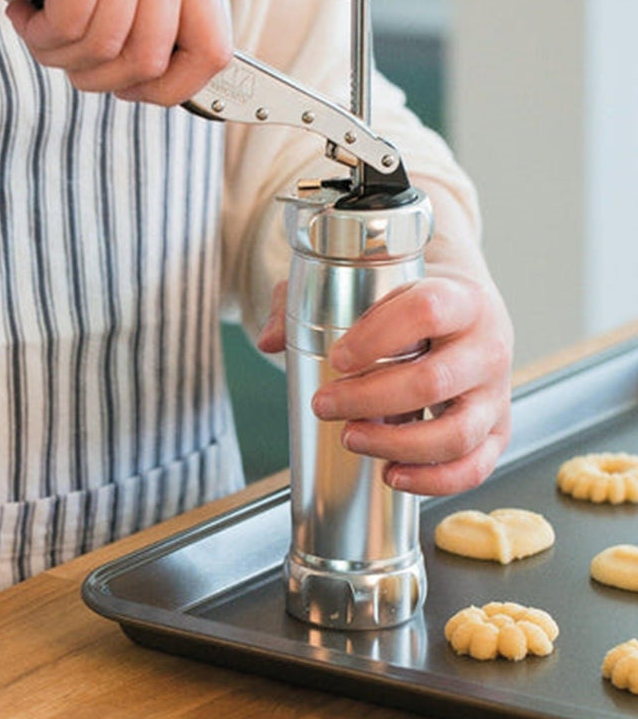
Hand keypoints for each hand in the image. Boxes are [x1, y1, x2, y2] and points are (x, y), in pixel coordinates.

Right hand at [0, 0, 231, 102]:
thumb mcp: (109, 3)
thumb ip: (144, 37)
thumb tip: (168, 91)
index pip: (213, 52)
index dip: (173, 89)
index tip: (132, 88)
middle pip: (151, 61)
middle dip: (101, 78)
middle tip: (67, 57)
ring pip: (107, 48)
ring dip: (62, 57)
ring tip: (41, 29)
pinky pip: (71, 28)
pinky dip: (39, 36)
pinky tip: (24, 10)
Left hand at [257, 272, 513, 496]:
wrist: (467, 309)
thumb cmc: (411, 300)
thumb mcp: (367, 285)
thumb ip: (312, 303)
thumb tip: (270, 340)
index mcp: (460, 298)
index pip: (426, 311)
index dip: (377, 336)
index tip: (337, 357)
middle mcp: (487, 345)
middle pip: (434, 381)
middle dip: (369, 400)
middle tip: (323, 405)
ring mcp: (496, 393)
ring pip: (456, 433)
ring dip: (396, 445)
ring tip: (351, 438)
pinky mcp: (497, 430)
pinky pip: (474, 467)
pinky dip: (432, 481)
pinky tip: (391, 475)